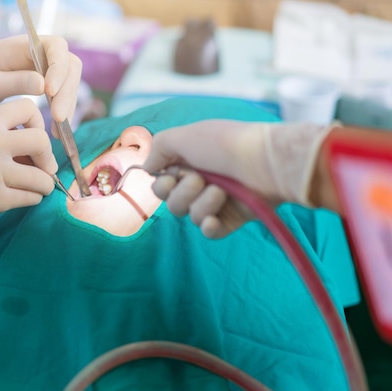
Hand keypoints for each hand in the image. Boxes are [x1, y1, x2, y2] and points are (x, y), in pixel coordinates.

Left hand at [0, 35, 81, 125]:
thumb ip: (14, 82)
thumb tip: (42, 85)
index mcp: (25, 44)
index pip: (56, 47)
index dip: (58, 68)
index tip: (49, 92)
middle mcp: (41, 53)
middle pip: (69, 66)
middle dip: (67, 93)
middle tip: (58, 118)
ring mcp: (47, 67)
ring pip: (70, 82)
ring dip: (68, 106)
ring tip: (57, 132)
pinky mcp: (48, 82)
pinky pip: (63, 95)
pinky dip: (63, 112)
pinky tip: (56, 131)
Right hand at [0, 98, 57, 228]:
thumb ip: (4, 135)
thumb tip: (45, 150)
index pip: (29, 107)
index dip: (38, 123)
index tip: (32, 139)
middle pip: (42, 141)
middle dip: (48, 157)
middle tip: (42, 167)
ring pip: (43, 177)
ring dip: (44, 183)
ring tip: (35, 186)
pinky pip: (32, 198)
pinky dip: (33, 198)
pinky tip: (21, 196)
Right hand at [142, 120, 329, 237]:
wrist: (266, 160)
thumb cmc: (226, 144)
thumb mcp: (185, 135)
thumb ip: (159, 148)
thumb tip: (147, 168)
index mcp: (188, 164)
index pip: (161, 185)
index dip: (162, 185)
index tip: (172, 177)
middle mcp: (200, 183)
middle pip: (172, 203)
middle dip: (182, 193)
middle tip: (201, 179)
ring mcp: (216, 203)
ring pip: (190, 216)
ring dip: (201, 203)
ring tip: (221, 192)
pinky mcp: (232, 219)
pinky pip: (210, 232)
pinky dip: (209, 227)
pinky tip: (214, 220)